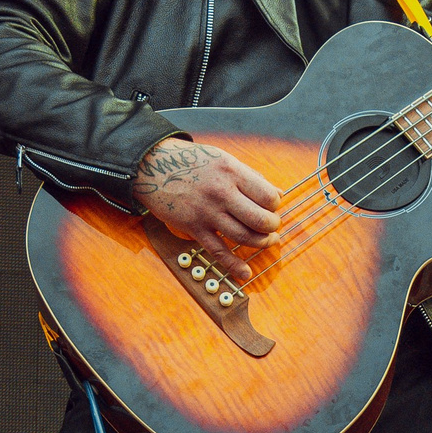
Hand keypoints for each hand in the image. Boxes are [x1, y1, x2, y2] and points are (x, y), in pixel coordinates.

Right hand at [132, 136, 281, 282]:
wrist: (152, 165)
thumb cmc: (191, 161)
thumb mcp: (224, 160)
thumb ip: (251, 177)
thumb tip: (279, 194)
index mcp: (231, 172)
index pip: (268, 197)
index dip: (275, 206)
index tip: (272, 207)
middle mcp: (221, 193)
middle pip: (260, 220)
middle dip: (273, 227)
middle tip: (272, 227)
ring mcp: (207, 213)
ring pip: (244, 237)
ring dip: (261, 243)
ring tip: (267, 241)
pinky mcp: (193, 228)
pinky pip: (218, 252)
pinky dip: (234, 265)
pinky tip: (245, 273)